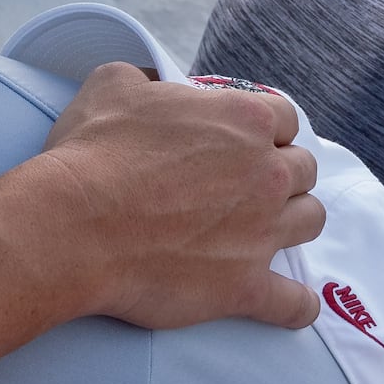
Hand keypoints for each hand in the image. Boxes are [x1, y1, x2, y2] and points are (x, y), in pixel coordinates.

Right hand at [16, 64, 323, 331]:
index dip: (264, 129)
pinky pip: (295, 303)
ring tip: (270, 229)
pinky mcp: (245, 286)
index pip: (284, 117)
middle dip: (281, 173)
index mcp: (244, 120)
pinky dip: (296, 305)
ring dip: (294, 223)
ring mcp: (261, 232)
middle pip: (303, 169)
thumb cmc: (91, 154)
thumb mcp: (112, 85)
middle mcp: (266, 173)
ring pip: (310, 222)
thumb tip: (151, 83)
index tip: (244, 142)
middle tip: (249, 185)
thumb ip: (146, 78)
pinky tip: (292, 305)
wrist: (73, 226)